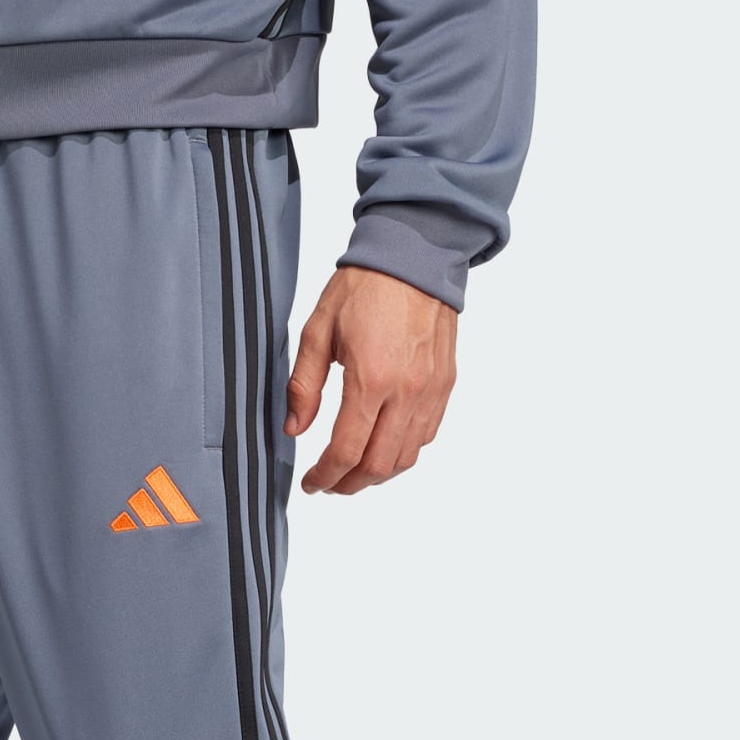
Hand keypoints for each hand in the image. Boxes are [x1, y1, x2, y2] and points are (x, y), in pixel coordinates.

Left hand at [285, 268, 457, 495]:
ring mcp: (430, 391)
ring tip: (353, 473)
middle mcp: (406, 391)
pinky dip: (402, 453)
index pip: (347, 450)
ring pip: (406, 458)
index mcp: (371, 378)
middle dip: (349, 484)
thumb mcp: (318, 330)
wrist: (416, 254)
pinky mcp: (444, 385)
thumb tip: (294, 428)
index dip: (325, 476)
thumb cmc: (365, 286)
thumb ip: (304, 385)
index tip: (311, 484)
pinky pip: (425, 436)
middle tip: (329, 485)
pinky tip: (382, 448)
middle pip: (378, 465)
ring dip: (377, 475)